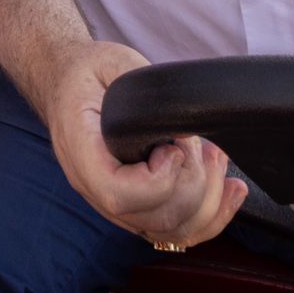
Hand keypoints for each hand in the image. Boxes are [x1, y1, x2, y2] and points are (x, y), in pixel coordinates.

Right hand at [36, 38, 247, 250]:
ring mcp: (111, 202)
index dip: (159, 180)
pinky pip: (172, 230)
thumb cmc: (88, 70)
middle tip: (201, 146)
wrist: (65, 82)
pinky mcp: (133, 205)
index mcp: (80, 149)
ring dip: (207, 201)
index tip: (175, 147)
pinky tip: (228, 192)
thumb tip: (186, 118)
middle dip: (194, 185)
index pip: (118, 193)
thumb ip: (148, 90)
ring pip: (168, 231)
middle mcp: (92, 186)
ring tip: (217, 160)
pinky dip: (208, 217)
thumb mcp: (115, 62)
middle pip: (152, 219)